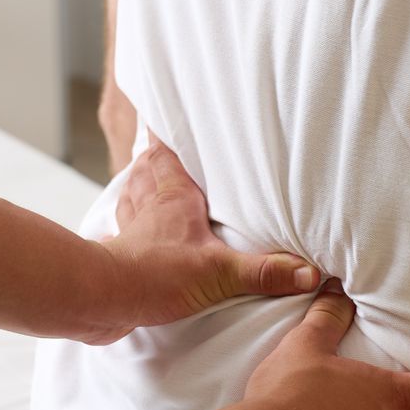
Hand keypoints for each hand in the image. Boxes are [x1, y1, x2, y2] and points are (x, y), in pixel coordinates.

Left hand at [84, 140, 318, 344]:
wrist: (102, 301)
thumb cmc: (154, 275)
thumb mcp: (219, 272)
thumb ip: (264, 271)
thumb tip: (307, 271)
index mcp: (173, 197)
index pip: (166, 150)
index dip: (166, 129)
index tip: (166, 108)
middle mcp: (148, 206)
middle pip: (147, 169)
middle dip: (155, 155)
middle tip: (163, 144)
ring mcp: (130, 231)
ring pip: (132, 196)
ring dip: (140, 186)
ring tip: (148, 179)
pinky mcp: (118, 257)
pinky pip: (124, 232)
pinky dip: (129, 226)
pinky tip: (136, 233)